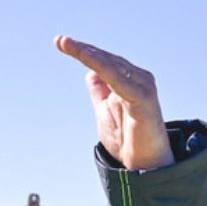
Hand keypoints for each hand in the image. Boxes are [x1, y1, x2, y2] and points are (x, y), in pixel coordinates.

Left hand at [55, 35, 173, 169]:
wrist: (145, 165)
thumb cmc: (128, 139)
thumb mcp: (105, 110)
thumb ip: (100, 91)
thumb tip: (90, 72)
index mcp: (129, 81)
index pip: (104, 60)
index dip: (84, 51)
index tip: (61, 42)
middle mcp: (138, 79)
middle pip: (106, 58)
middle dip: (82, 49)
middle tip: (60, 40)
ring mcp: (143, 86)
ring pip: (111, 65)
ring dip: (89, 54)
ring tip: (70, 44)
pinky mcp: (144, 97)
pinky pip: (119, 79)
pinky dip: (103, 67)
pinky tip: (87, 59)